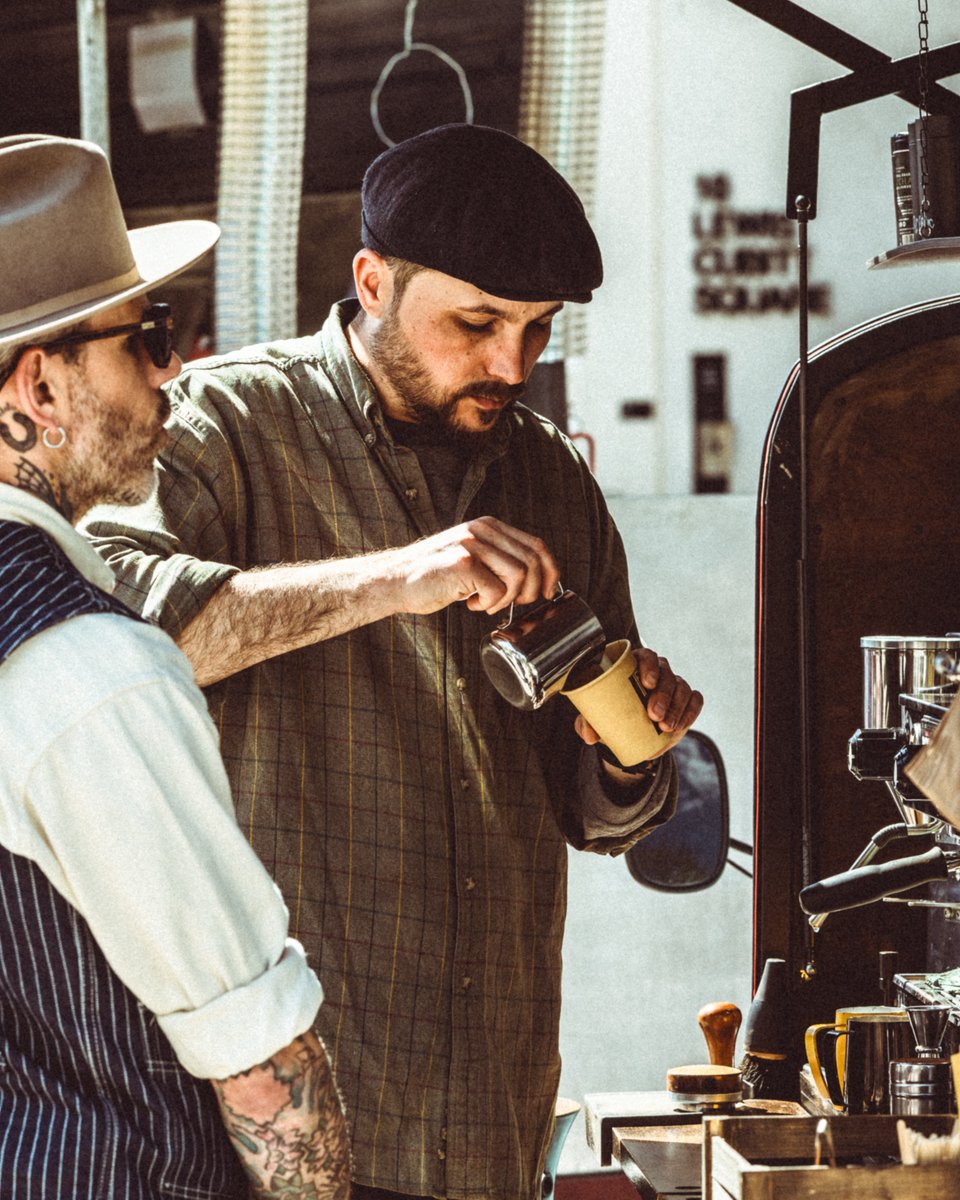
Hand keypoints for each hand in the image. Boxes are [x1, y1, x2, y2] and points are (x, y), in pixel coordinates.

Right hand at [389, 516, 559, 615]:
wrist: (394, 580)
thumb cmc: (435, 576)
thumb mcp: (472, 557)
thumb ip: (499, 559)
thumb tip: (539, 580)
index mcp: (489, 526)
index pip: (536, 545)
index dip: (551, 572)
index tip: (549, 593)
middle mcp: (482, 530)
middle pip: (532, 562)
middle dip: (529, 591)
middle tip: (508, 603)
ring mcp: (471, 544)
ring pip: (518, 577)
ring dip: (505, 599)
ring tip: (484, 602)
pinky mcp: (462, 563)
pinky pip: (496, 590)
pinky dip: (487, 604)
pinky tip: (469, 602)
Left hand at [574, 647, 702, 761]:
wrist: (630, 730)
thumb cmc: (611, 713)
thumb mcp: (596, 717)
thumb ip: (588, 723)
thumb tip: (589, 735)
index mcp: (635, 665)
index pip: (647, 656)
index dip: (649, 666)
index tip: (647, 683)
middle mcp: (658, 671)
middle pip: (666, 673)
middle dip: (663, 694)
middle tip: (654, 715)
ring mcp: (674, 685)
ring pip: (682, 688)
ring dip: (677, 707)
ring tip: (666, 727)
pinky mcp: (686, 700)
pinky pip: (695, 700)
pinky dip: (690, 712)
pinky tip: (681, 725)